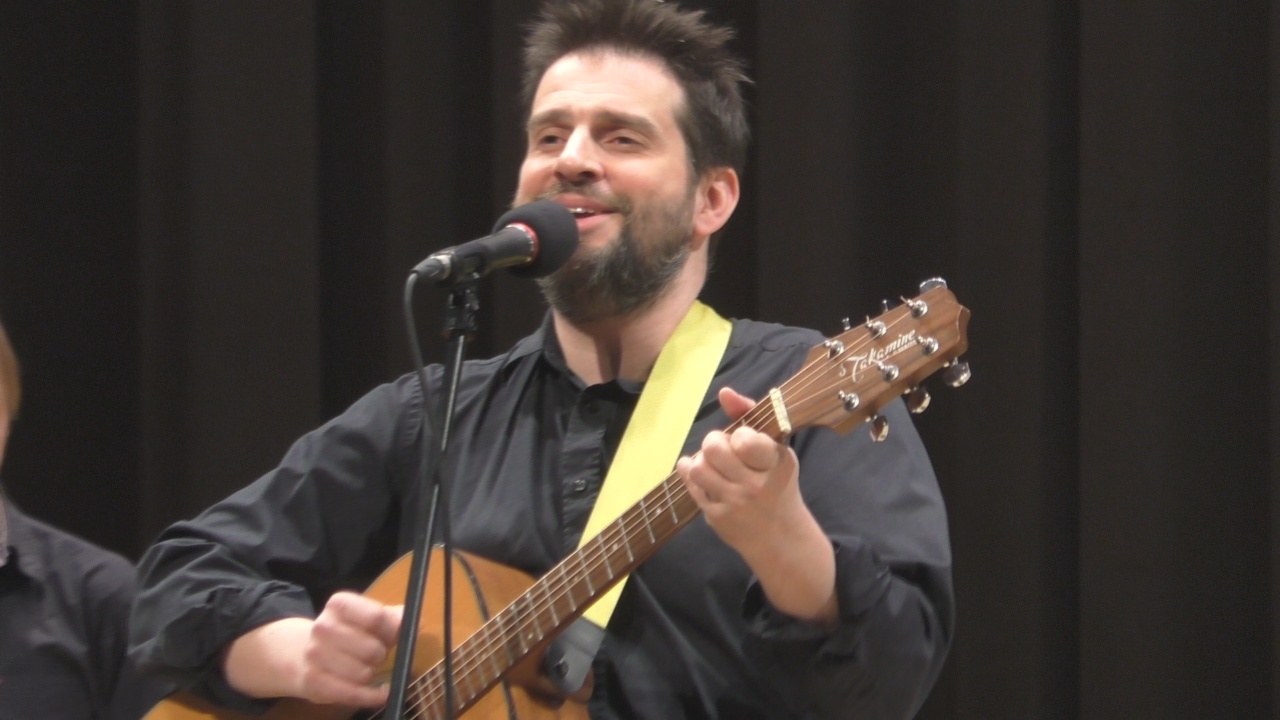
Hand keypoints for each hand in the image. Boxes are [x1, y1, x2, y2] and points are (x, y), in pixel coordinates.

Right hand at [297, 592, 402, 705]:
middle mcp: (323, 626)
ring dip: (370, 674)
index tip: (394, 636)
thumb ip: (396, 617)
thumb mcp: (370, 617)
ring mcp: (314, 654)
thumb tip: (416, 622)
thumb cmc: (348, 633)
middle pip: (371, 649)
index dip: (392, 630)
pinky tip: (379, 692)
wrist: (304, 654)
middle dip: (381, 655)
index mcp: (339, 604)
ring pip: (362, 674)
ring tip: (364, 667)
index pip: (376, 617)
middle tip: (376, 655)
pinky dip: (371, 696)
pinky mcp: (312, 680)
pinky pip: (352, 694)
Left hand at [676, 387, 837, 624]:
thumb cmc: (777, 484)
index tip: (743, 442)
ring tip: (711, 463)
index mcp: (776, 463)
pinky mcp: (717, 518)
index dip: (738, 436)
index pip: (744, 439)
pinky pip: (692, 486)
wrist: (781, 538)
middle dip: (713, 442)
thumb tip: (724, 393)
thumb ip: (751, 417)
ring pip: (699, 467)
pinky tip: (704, 476)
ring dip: (700, 460)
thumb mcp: (776, 450)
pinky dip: (693, 476)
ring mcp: (735, 503)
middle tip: (721, 449)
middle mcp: (756, 485)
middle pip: (714, 448)